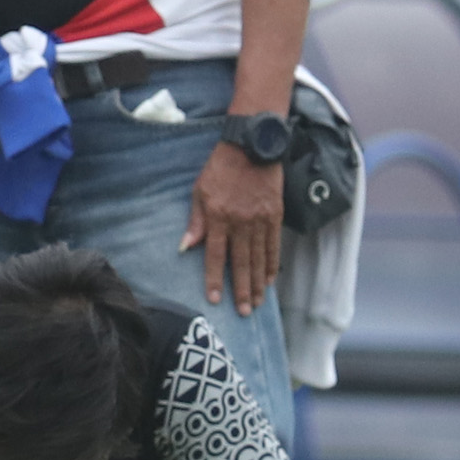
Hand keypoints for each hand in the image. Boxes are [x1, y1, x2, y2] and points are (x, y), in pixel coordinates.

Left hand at [182, 139, 285, 312]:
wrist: (251, 147)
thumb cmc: (219, 169)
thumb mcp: (199, 191)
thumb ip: (195, 222)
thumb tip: (184, 247)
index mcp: (218, 217)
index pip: (215, 255)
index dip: (214, 279)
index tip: (215, 299)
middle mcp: (240, 222)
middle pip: (240, 263)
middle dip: (241, 290)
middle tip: (244, 313)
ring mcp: (260, 220)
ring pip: (259, 259)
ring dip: (257, 284)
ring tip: (257, 304)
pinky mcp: (275, 216)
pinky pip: (273, 247)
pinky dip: (271, 265)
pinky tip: (269, 281)